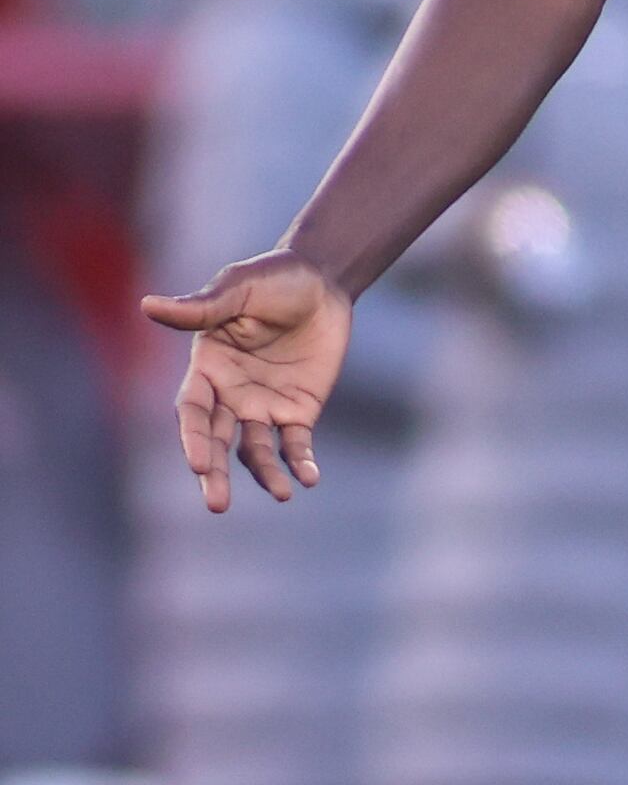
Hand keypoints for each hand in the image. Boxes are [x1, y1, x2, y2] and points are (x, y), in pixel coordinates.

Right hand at [142, 251, 351, 512]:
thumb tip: (149, 306)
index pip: (193, 411)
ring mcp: (264, 405)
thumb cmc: (272, 279)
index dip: (194, 438)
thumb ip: (202, 307)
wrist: (322, 281)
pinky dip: (301, 462)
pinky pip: (296, 443)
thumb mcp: (238, 288)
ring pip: (256, 450)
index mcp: (206, 369)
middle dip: (215, 473)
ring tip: (282, 494)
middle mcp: (230, 394)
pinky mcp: (299, 409)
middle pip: (217, 441)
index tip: (198, 463)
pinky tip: (309, 477)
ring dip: (265, 474)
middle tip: (217, 506)